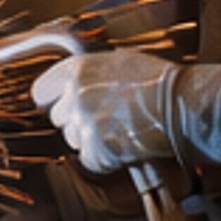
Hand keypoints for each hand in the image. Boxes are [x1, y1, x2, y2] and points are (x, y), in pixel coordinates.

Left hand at [32, 50, 220, 172]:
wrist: (180, 105)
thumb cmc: (156, 80)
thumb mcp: (117, 61)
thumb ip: (89, 72)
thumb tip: (74, 82)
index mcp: (76, 70)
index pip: (41, 92)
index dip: (53, 99)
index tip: (62, 103)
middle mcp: (74, 97)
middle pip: (58, 118)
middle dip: (77, 119)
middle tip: (105, 115)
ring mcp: (85, 126)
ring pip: (73, 140)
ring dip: (91, 137)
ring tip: (119, 127)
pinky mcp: (98, 152)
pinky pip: (90, 159)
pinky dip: (105, 157)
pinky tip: (124, 142)